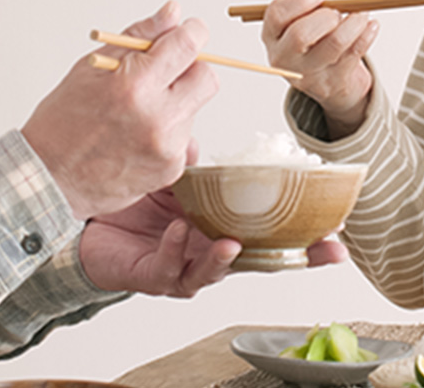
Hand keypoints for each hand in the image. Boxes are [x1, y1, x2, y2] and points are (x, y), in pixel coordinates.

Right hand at [22, 1, 217, 219]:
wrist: (49, 179)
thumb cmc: (63, 121)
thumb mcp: (93, 67)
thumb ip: (140, 36)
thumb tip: (172, 13)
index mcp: (135, 85)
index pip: (188, 46)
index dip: (193, 32)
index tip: (189, 31)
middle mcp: (157, 117)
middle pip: (207, 77)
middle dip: (192, 68)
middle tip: (166, 72)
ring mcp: (167, 146)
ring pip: (195, 107)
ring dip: (177, 101)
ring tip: (139, 111)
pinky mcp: (171, 169)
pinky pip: (185, 137)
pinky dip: (169, 130)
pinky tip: (140, 135)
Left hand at [79, 145, 349, 295]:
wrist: (84, 219)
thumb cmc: (130, 201)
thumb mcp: (169, 177)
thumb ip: (189, 165)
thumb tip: (196, 146)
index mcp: (221, 225)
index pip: (269, 233)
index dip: (304, 236)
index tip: (338, 229)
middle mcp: (208, 251)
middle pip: (259, 260)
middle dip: (294, 260)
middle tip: (324, 249)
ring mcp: (184, 267)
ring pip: (214, 273)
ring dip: (224, 259)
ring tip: (232, 243)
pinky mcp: (153, 276)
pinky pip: (168, 270)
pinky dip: (174, 252)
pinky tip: (174, 231)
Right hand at [262, 0, 376, 138]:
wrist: (329, 81)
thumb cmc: (313, 40)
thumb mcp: (299, 17)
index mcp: (272, 36)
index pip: (277, 14)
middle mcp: (284, 58)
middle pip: (301, 35)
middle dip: (326, 16)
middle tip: (337, 11)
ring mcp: (309, 74)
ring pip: (334, 45)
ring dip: (352, 23)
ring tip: (360, 15)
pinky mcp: (333, 83)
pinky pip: (354, 54)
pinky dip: (366, 35)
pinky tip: (370, 26)